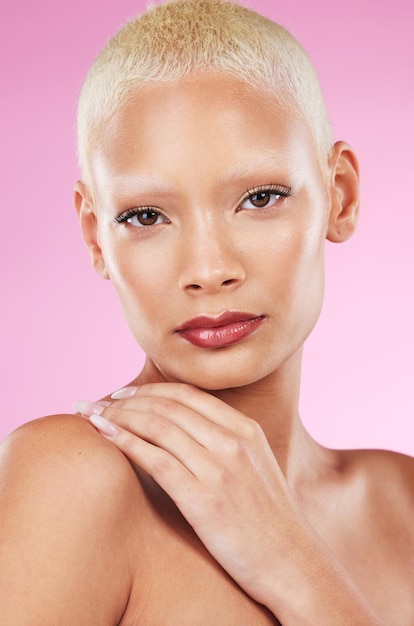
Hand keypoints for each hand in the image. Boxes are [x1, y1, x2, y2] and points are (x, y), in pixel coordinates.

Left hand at [74, 382, 299, 604]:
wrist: (292, 563)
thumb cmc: (268, 519)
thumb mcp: (255, 465)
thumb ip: (224, 441)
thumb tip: (182, 430)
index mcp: (245, 428)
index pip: (187, 394)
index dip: (149, 390)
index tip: (124, 394)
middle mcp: (233, 441)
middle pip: (168, 405)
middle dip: (127, 400)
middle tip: (100, 403)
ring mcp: (220, 468)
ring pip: (158, 426)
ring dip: (119, 416)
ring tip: (94, 418)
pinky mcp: (204, 499)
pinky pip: (156, 459)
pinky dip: (125, 442)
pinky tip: (105, 436)